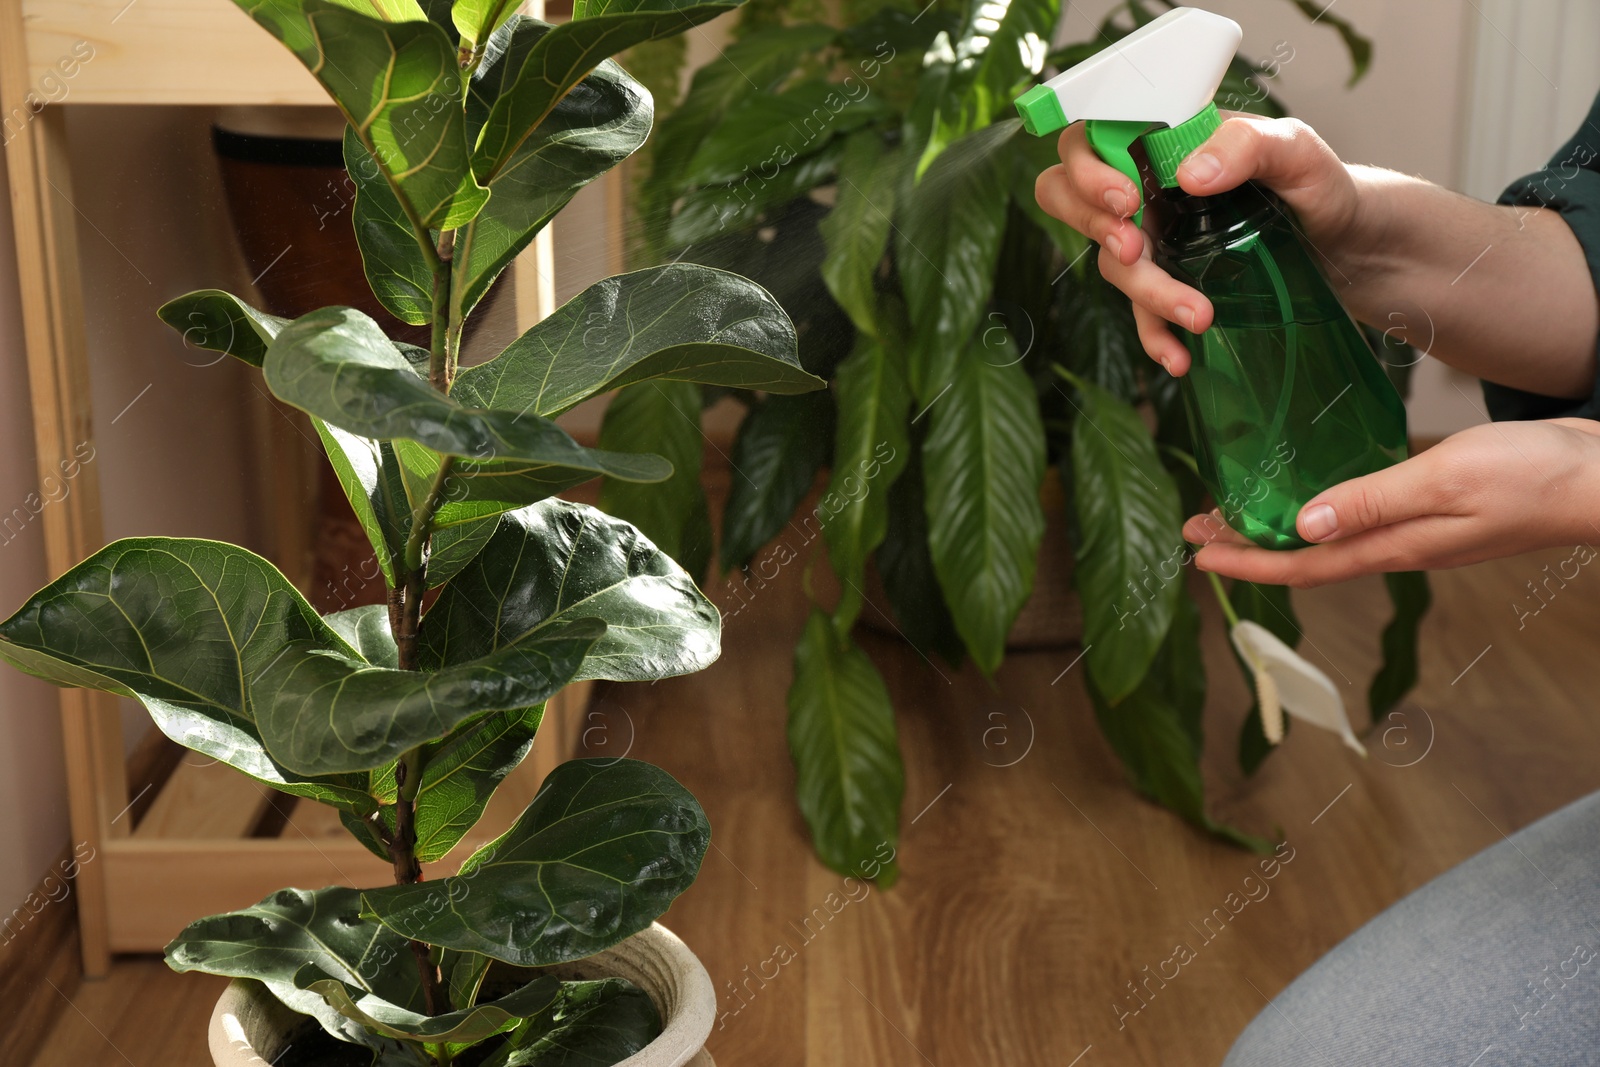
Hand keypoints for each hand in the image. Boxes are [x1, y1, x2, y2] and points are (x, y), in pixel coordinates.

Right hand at [1033, 114, 1365, 373]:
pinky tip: (1179, 356)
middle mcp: (1148, 186)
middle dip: (1090, 224)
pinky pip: (1138, 313)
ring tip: (1200, 314)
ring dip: (1145, 293)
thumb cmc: (1327, 190)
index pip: (1092, 137)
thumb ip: (1247, 146)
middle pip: (1071, 196)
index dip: (1089, 167)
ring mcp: (1154, 238)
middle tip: (1131, 247)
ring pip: (1109, 263)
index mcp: (1165, 140)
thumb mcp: (1299, 154)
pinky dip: (1153, 336)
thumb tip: (1188, 173)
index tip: (1126, 197)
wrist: (1356, 253)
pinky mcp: (1168, 285)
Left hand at [1182, 419, 1599, 586]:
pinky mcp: (1432, 506)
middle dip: (1246, 547)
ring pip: (1328, 537)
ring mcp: (1415, 528)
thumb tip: (1303, 524)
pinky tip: (1308, 492)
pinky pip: (1359, 514)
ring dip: (1277, 529)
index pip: (1301, 566)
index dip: (1245, 565)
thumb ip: (1372, 501)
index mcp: (1394, 544)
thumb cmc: (1533, 477)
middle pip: (1305, 555)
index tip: (1197, 557)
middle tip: (1196, 531)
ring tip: (1235, 514)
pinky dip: (1320, 507)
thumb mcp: (1444, 479)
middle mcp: (1397, 544)